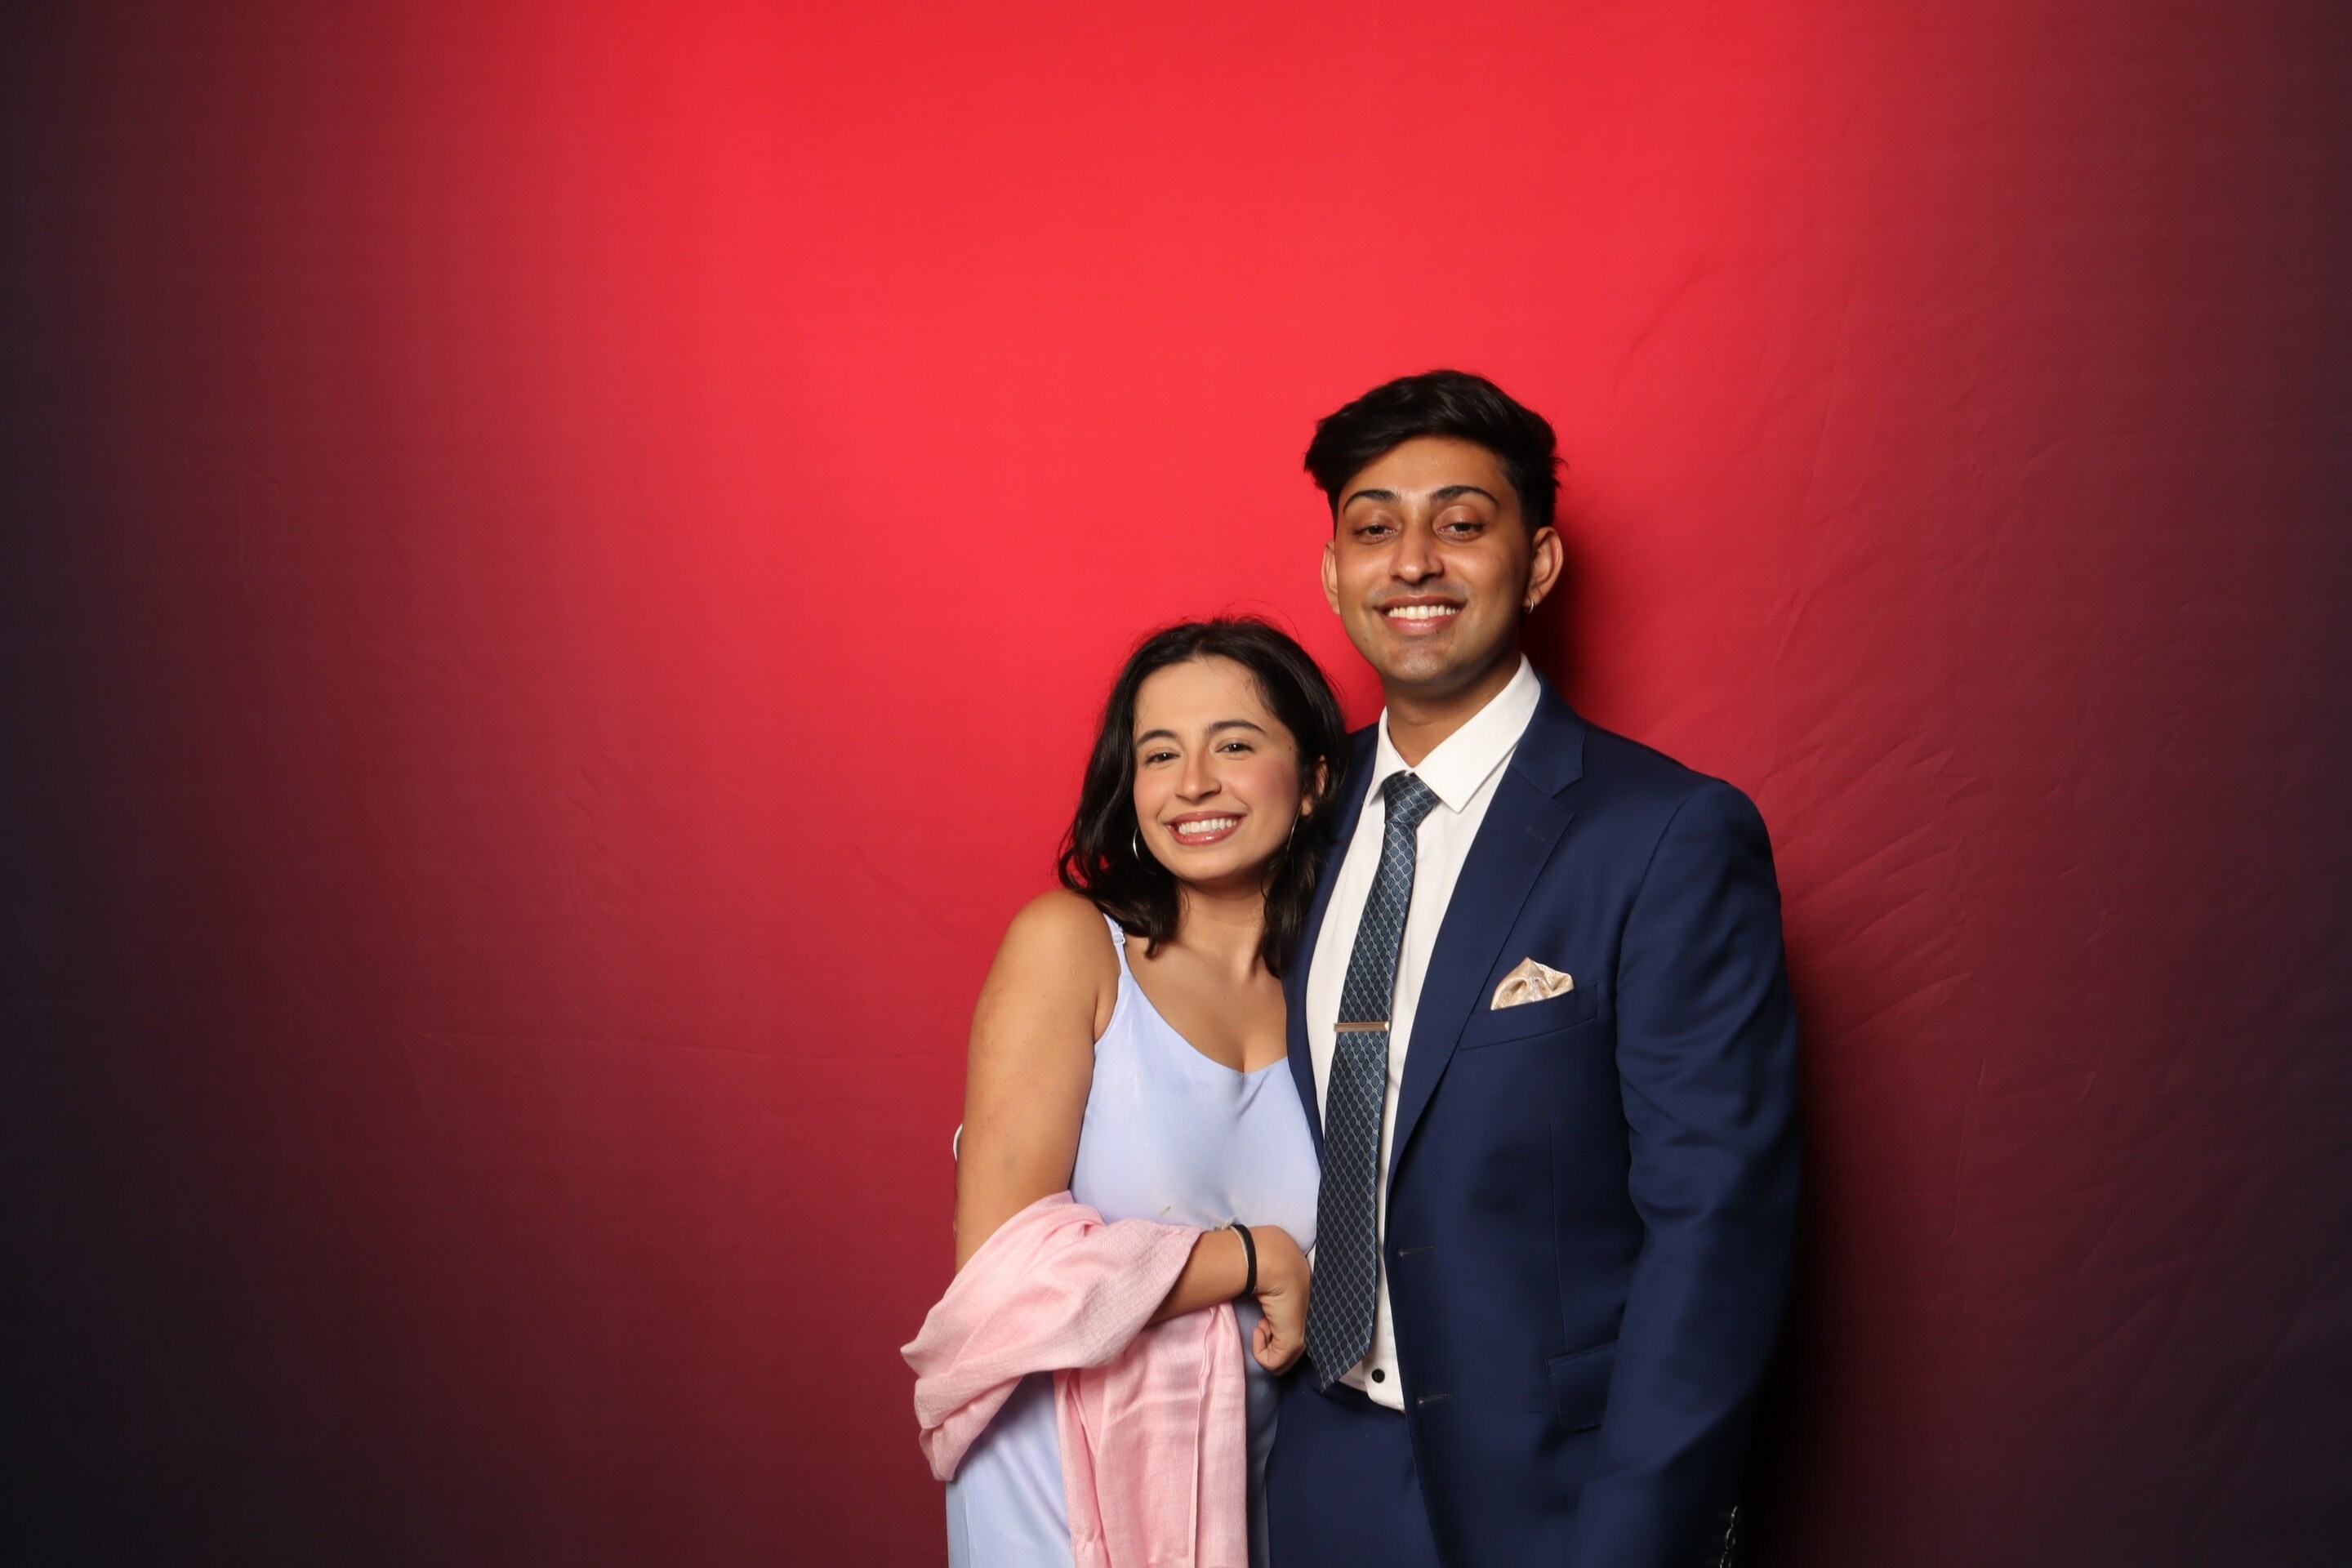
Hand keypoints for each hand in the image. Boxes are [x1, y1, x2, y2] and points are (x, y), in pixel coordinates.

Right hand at [1245, 1226, 1310, 1372]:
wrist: (1277, 1267)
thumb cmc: (1275, 1275)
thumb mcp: (1277, 1295)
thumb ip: (1279, 1310)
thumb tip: (1270, 1321)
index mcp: (1310, 1320)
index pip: (1297, 1343)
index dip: (1276, 1335)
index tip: (1268, 1318)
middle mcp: (1311, 1331)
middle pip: (1288, 1356)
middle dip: (1271, 1343)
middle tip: (1264, 1322)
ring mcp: (1303, 1338)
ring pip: (1280, 1363)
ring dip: (1264, 1346)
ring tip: (1263, 1322)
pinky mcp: (1293, 1343)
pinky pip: (1271, 1363)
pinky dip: (1259, 1350)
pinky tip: (1261, 1326)